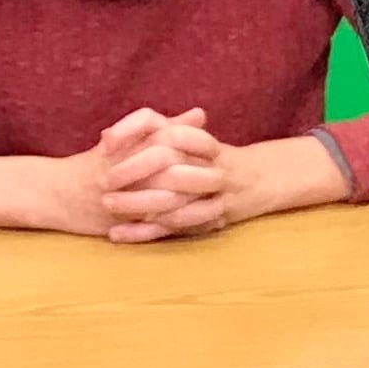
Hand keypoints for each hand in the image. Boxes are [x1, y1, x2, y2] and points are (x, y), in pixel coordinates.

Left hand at [102, 117, 352, 241]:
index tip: (106, 142)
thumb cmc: (218, 159)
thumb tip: (106, 135)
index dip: (138, 135)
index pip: (173, 132)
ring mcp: (220, 195)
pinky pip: (180, 227)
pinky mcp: (216, 218)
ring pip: (178, 203)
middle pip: (173, 169)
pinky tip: (120, 234)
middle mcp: (217, 168)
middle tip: (102, 180)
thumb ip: (158, 133)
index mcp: (209, 145)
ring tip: (109, 206)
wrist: (266, 179)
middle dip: (135, 174)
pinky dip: (149, 233)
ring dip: (140, 205)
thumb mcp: (193, 141)